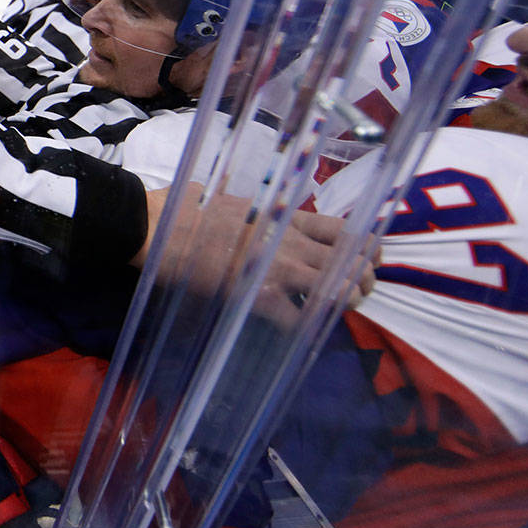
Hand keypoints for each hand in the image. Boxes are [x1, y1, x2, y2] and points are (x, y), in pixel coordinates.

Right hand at [138, 184, 374, 314]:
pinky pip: (299, 318)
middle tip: (358, 291)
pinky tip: (302, 327)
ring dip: (343, 303)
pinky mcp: (256, 296)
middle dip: (363, 280)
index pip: (343, 230)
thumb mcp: (237, 200)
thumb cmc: (189, 207)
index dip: (366, 247)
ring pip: (336, 290)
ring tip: (336, 309)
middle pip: (350, 262)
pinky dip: (307, 326)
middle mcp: (289, 243)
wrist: (157, 225)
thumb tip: (264, 211)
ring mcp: (276, 270)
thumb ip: (262, 209)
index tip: (370, 258)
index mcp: (284, 218)